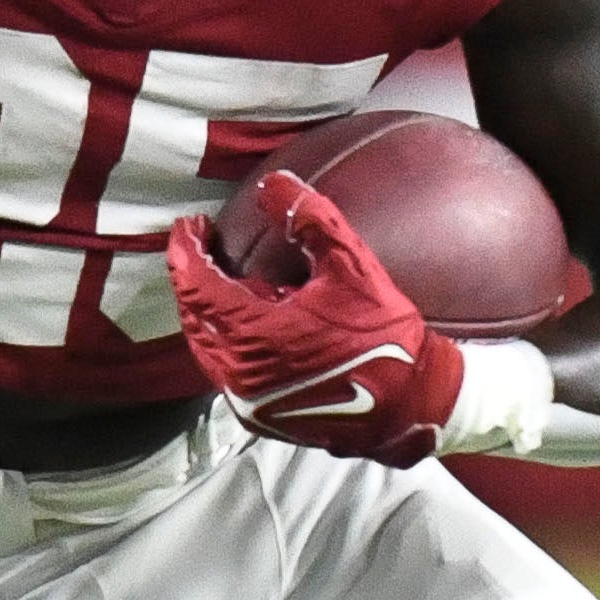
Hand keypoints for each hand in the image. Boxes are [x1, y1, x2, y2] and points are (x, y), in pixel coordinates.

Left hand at [165, 173, 464, 467]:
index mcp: (253, 335)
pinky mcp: (260, 416)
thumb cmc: (386, 340)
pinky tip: (258, 324)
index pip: (195, 284)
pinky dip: (229, 341)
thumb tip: (275, 183)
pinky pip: (226, 369)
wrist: (412, 404)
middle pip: (193, 316)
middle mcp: (239, 372)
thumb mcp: (352, 267)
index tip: (193, 225)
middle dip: (195, 278)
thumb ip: (309, 218)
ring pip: (206, 346)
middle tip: (207, 248)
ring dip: (211, 312)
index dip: (187, 248)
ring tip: (238, 285)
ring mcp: (247, 400)